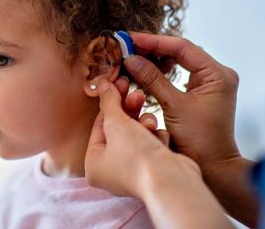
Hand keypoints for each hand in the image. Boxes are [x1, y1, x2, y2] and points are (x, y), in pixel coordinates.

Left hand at [84, 80, 197, 198]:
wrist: (170, 181)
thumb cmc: (136, 156)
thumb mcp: (116, 123)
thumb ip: (108, 101)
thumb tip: (101, 83)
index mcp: (94, 164)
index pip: (100, 125)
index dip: (110, 101)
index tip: (119, 83)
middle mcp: (111, 170)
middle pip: (119, 129)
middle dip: (130, 110)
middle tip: (137, 92)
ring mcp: (134, 170)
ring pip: (137, 134)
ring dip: (145, 123)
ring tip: (150, 122)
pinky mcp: (154, 169)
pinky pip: (152, 145)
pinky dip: (157, 139)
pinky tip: (161, 140)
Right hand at [125, 32, 258, 226]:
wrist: (214, 167)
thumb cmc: (199, 141)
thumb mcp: (173, 106)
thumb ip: (153, 80)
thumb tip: (131, 59)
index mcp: (217, 74)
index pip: (183, 47)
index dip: (154, 42)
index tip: (132, 39)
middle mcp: (217, 74)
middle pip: (181, 51)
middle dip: (154, 49)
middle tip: (129, 46)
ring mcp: (210, 83)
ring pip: (180, 61)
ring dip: (156, 59)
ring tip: (134, 56)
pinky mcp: (202, 92)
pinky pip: (180, 74)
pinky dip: (162, 72)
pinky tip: (146, 71)